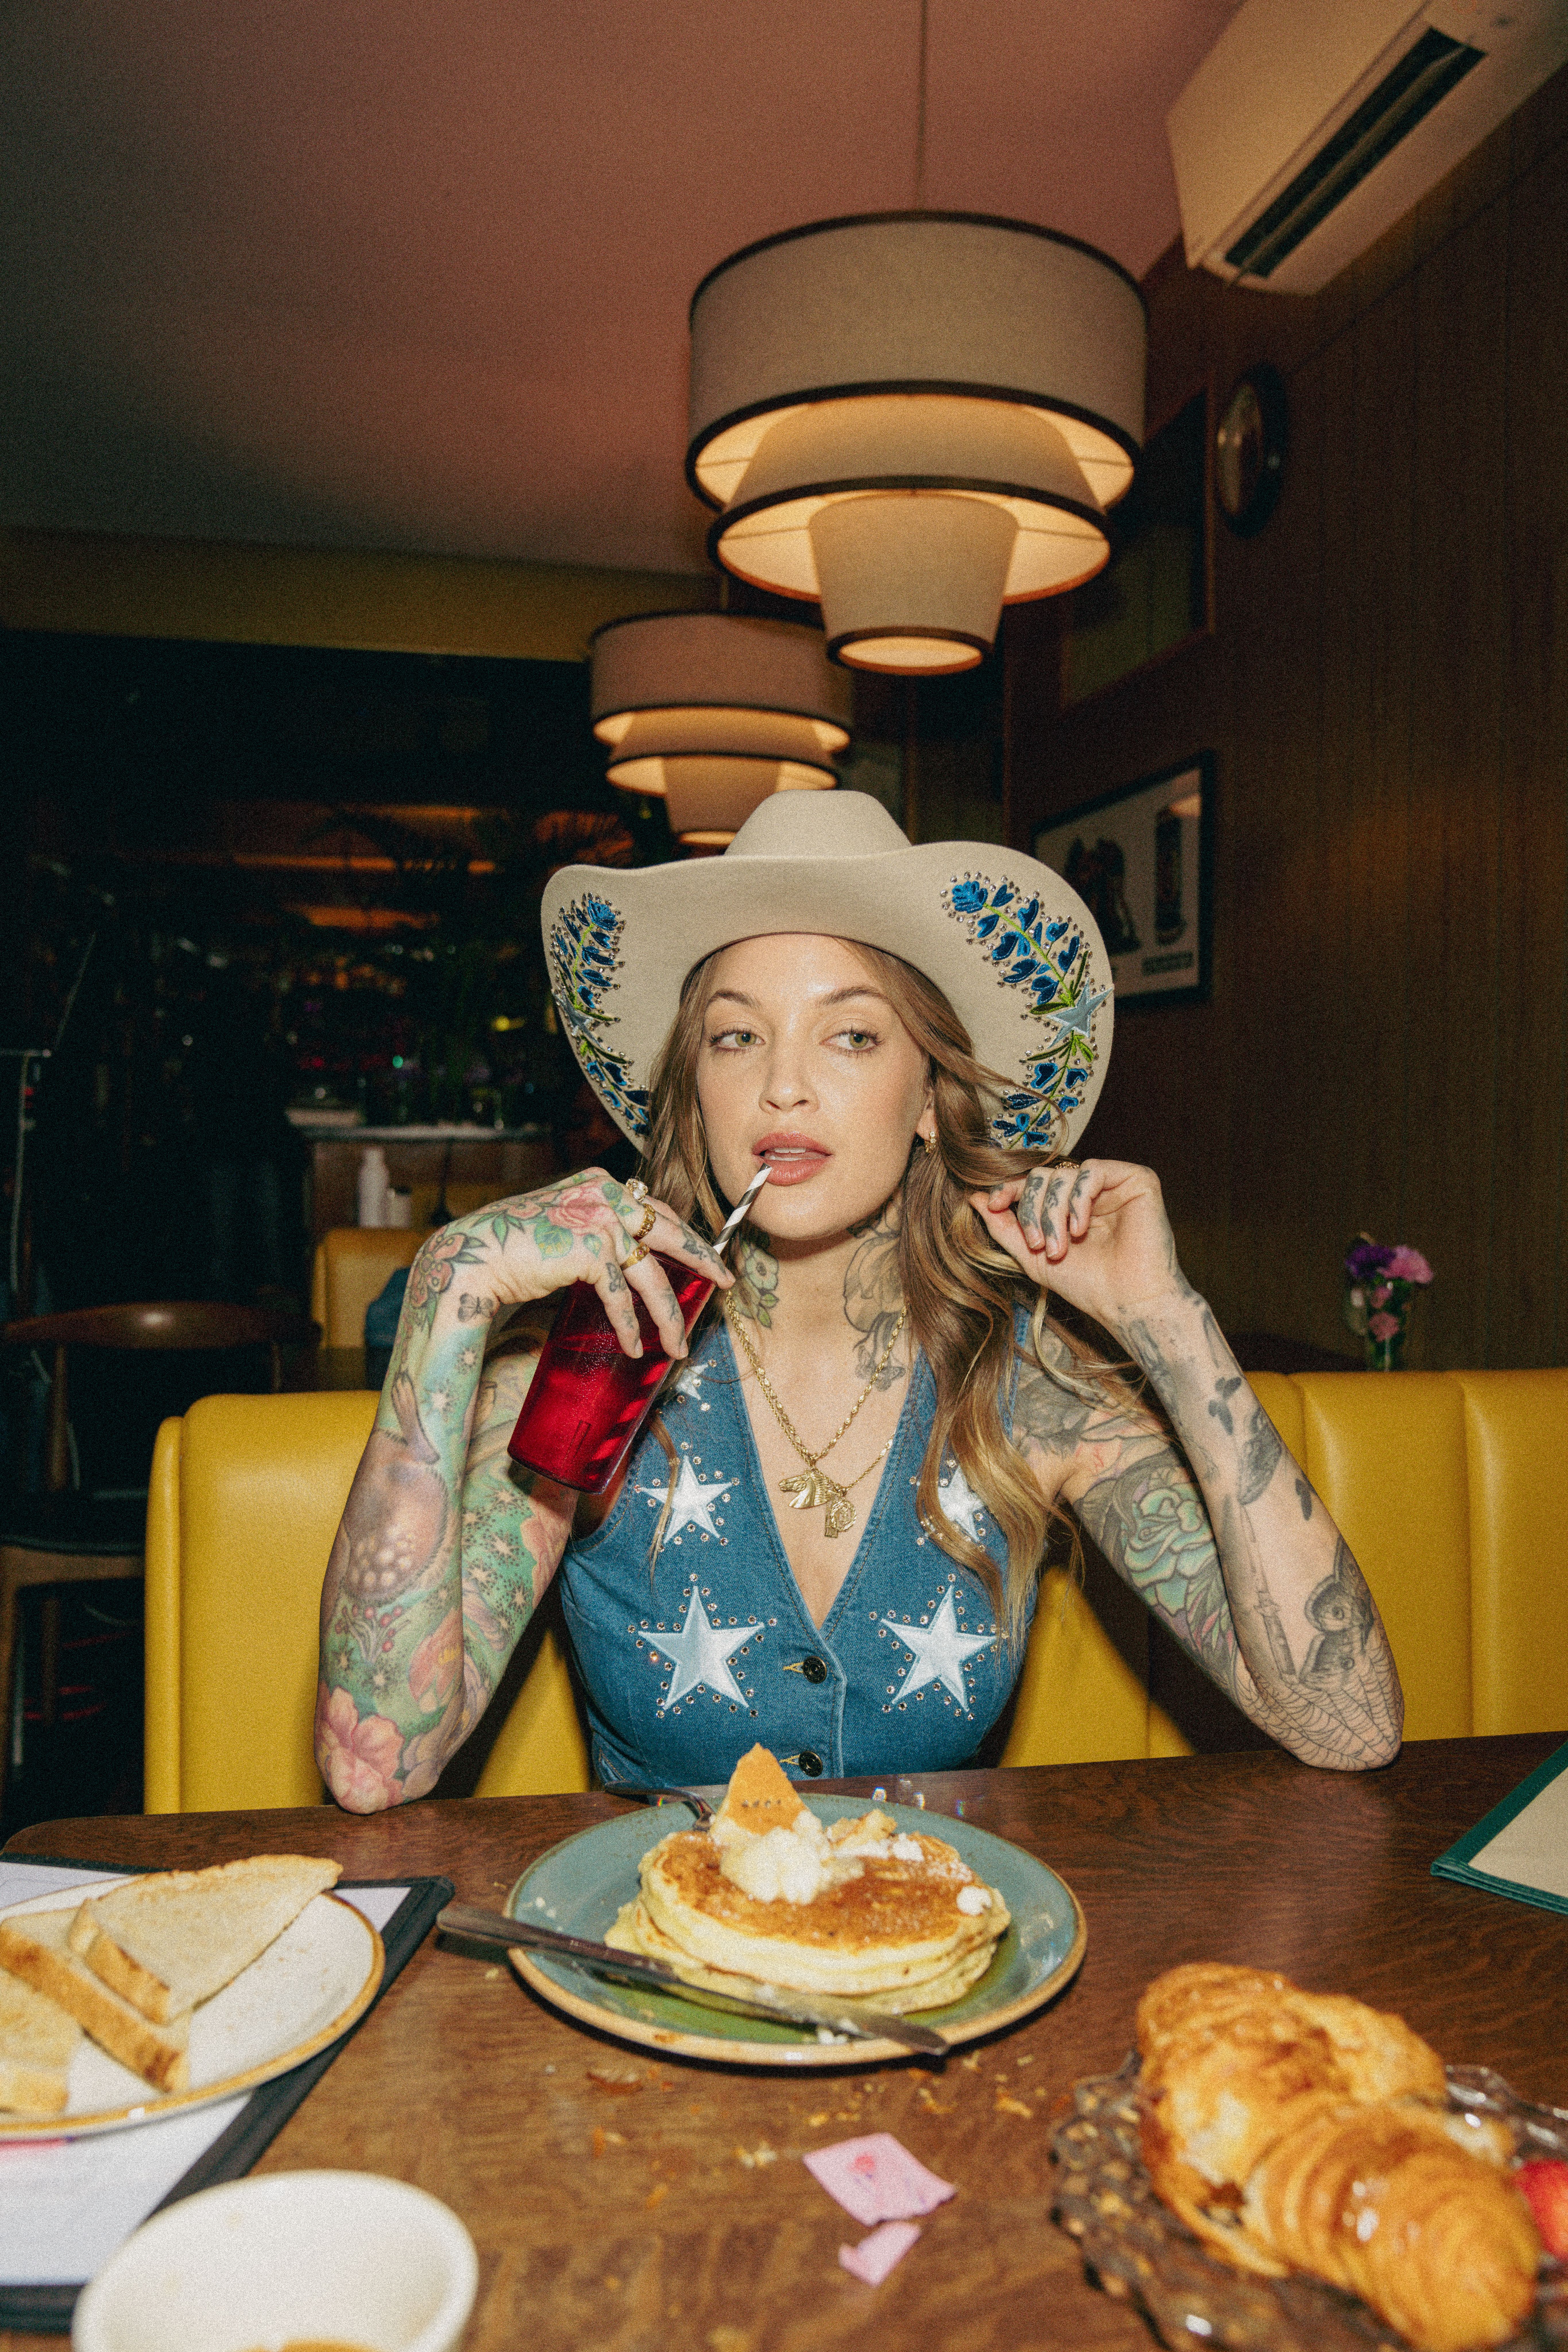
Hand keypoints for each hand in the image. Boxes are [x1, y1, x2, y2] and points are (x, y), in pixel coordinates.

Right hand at [407, 1169, 732, 1360]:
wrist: (474, 1255)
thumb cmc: (517, 1245)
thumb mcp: (567, 1223)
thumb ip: (598, 1229)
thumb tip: (630, 1255)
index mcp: (601, 1184)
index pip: (657, 1209)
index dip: (686, 1234)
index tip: (707, 1254)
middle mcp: (605, 1195)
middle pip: (670, 1232)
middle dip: (703, 1260)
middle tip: (726, 1282)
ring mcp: (598, 1221)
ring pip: (651, 1275)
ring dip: (667, 1316)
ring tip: (677, 1346)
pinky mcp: (588, 1251)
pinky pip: (620, 1297)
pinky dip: (630, 1326)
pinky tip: (635, 1347)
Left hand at [967, 1158, 1184, 1334]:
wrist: (1127, 1302)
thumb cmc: (1087, 1285)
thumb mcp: (1033, 1256)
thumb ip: (1005, 1227)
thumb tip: (974, 1198)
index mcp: (1069, 1205)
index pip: (1033, 1183)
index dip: (1010, 1189)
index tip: (993, 1204)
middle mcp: (1092, 1190)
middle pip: (1043, 1176)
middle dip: (1033, 1211)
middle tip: (1040, 1246)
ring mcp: (1114, 1183)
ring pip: (1063, 1174)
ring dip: (1053, 1213)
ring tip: (1061, 1247)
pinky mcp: (1137, 1179)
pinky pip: (1092, 1171)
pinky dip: (1079, 1200)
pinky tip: (1082, 1229)